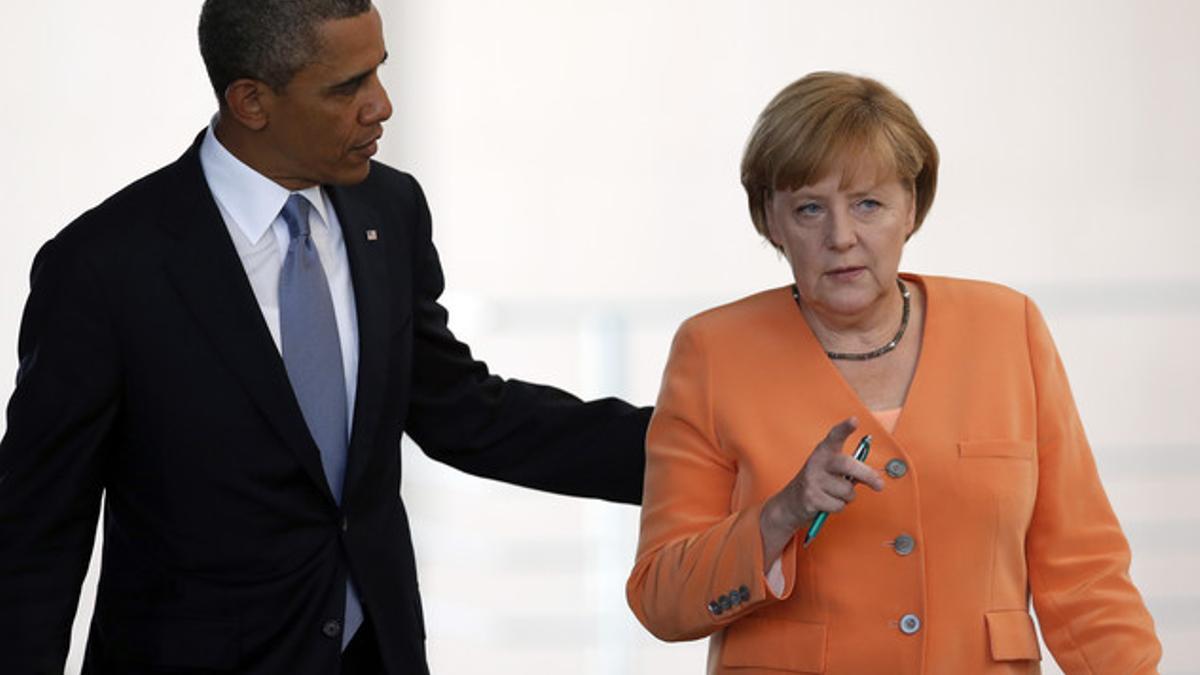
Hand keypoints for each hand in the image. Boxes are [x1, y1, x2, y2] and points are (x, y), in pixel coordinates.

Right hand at [760, 418, 883, 567]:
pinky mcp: (811, 498)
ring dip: (847, 497)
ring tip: (835, 494)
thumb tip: (876, 480)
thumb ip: (852, 470)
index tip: (854, 420)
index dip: (845, 428)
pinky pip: (839, 505)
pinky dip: (838, 507)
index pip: (834, 436)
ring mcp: (812, 480)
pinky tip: (826, 503)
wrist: (791, 502)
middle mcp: (816, 462)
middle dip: (867, 476)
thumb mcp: (831, 470)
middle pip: (847, 465)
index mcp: (823, 451)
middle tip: (879, 485)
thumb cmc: (818, 483)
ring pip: (847, 491)